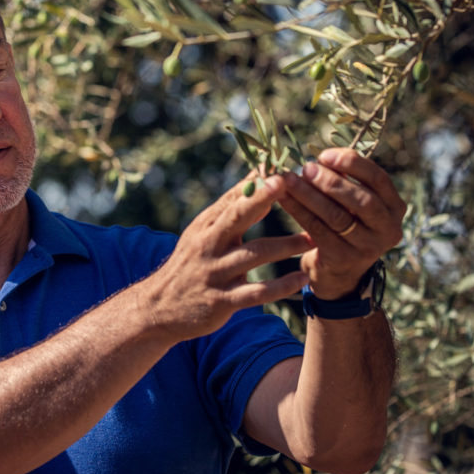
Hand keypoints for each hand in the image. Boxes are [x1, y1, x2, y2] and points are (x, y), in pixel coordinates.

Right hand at [140, 175, 311, 340]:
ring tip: (313, 239)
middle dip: (262, 198)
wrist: (160, 308)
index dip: (257, 182)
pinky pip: (256, 292)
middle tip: (288, 182)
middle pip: (237, 217)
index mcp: (207, 225)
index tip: (280, 165)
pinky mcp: (222, 301)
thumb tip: (258, 178)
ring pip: (254, 254)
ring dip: (286, 245)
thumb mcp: (203, 234)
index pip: (233, 198)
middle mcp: (209, 245)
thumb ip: (230, 210)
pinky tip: (302, 279)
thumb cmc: (190, 265)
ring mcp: (215, 273)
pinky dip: (280, 286)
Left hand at [279, 148, 405, 299]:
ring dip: (310, 195)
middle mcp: (388, 229)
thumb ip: (346, 180)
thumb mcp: (354, 204)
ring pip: (337, 216)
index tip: (325, 155)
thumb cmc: (346, 226)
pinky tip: (283, 198)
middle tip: (306, 168)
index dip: (353, 164)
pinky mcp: (344, 259)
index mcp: (395, 208)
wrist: (339, 272)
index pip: (379, 179)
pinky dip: (299, 211)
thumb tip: (321, 159)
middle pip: (362, 200)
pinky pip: (318, 230)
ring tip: (289, 180)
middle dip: (331, 182)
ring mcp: (368, 247)